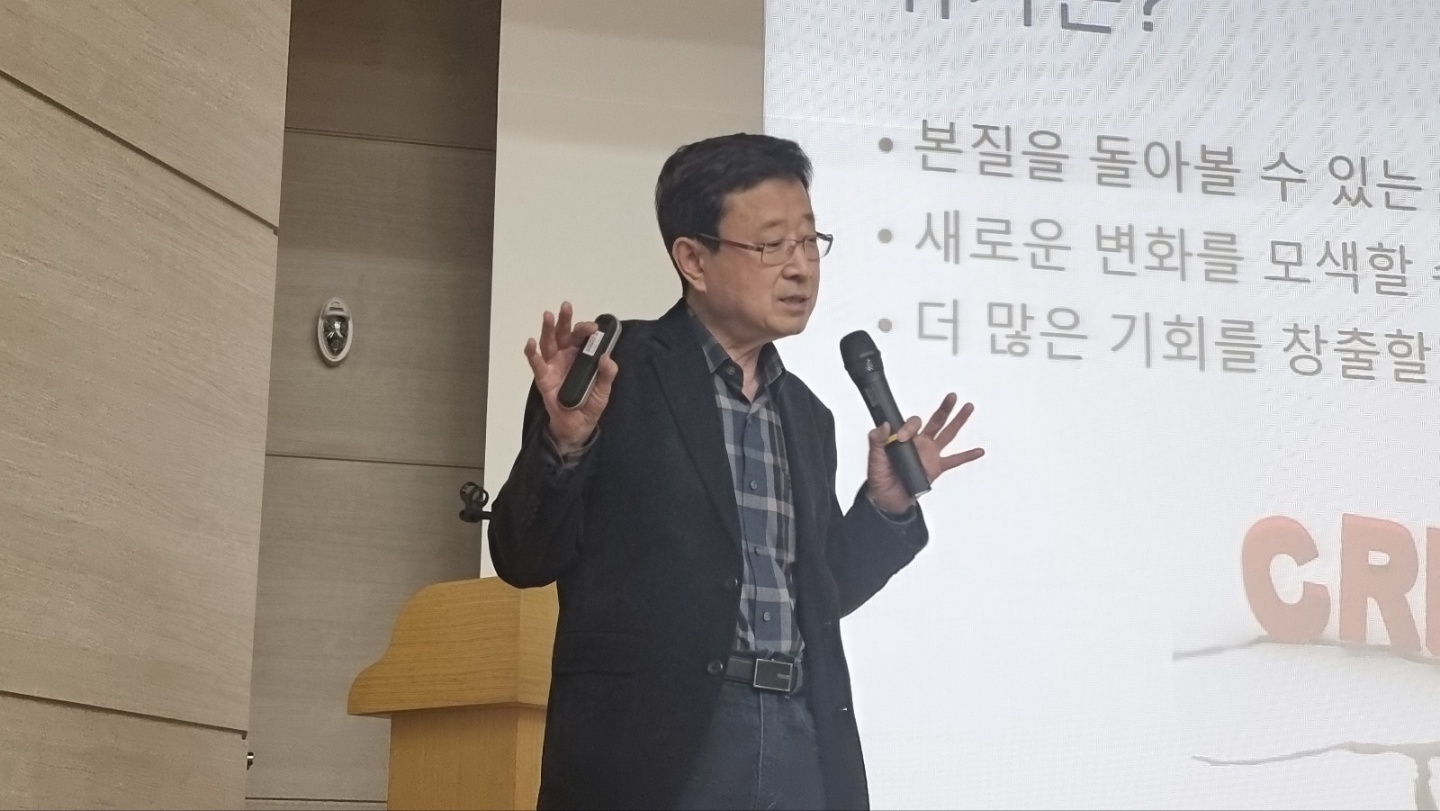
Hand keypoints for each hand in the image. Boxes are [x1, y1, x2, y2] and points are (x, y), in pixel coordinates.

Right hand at [524, 301, 618, 453]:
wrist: (578, 425)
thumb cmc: (590, 404)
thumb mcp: (604, 390)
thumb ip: (607, 374)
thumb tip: (607, 357)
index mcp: (581, 355)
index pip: (582, 337)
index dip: (586, 329)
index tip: (594, 328)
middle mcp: (566, 356)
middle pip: (564, 334)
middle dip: (565, 320)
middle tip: (566, 306)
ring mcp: (553, 365)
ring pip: (549, 343)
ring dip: (547, 329)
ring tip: (548, 315)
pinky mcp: (544, 378)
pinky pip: (537, 364)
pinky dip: (532, 353)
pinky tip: (531, 342)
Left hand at [865, 393, 983, 514]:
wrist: (886, 498)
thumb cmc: (879, 476)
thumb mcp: (874, 456)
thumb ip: (877, 440)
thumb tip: (885, 426)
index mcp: (905, 437)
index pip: (913, 423)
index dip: (909, 427)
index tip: (901, 438)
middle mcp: (920, 443)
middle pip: (935, 421)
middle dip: (944, 408)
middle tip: (952, 396)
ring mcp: (929, 455)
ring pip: (947, 435)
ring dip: (958, 421)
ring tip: (968, 407)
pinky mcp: (936, 469)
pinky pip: (954, 461)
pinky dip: (967, 456)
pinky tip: (979, 450)